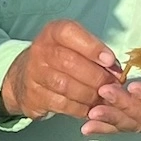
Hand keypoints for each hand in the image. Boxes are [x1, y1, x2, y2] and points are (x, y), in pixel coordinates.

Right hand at [0, 20, 122, 121]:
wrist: (25, 77)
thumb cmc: (59, 59)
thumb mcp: (74, 46)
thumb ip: (95, 53)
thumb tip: (115, 70)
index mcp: (52, 33)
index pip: (68, 32)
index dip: (91, 47)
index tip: (110, 61)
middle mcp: (40, 51)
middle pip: (69, 62)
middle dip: (97, 76)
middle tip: (113, 85)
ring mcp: (33, 74)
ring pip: (66, 86)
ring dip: (90, 94)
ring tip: (104, 97)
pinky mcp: (33, 96)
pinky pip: (62, 104)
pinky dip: (81, 108)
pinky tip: (90, 107)